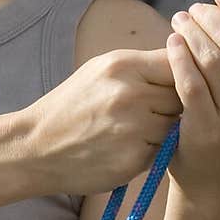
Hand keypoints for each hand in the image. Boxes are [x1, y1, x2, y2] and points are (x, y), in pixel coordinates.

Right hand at [21, 48, 182, 196]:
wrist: (36, 146)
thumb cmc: (72, 105)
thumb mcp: (100, 70)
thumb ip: (142, 65)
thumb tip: (183, 59)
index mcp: (122, 65)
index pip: (177, 62)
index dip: (182, 72)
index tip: (174, 82)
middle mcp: (131, 94)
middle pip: (182, 95)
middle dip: (174, 103)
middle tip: (151, 110)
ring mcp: (134, 129)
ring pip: (175, 125)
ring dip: (164, 129)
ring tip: (134, 129)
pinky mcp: (134, 159)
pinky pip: (162, 150)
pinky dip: (151, 150)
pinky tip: (127, 147)